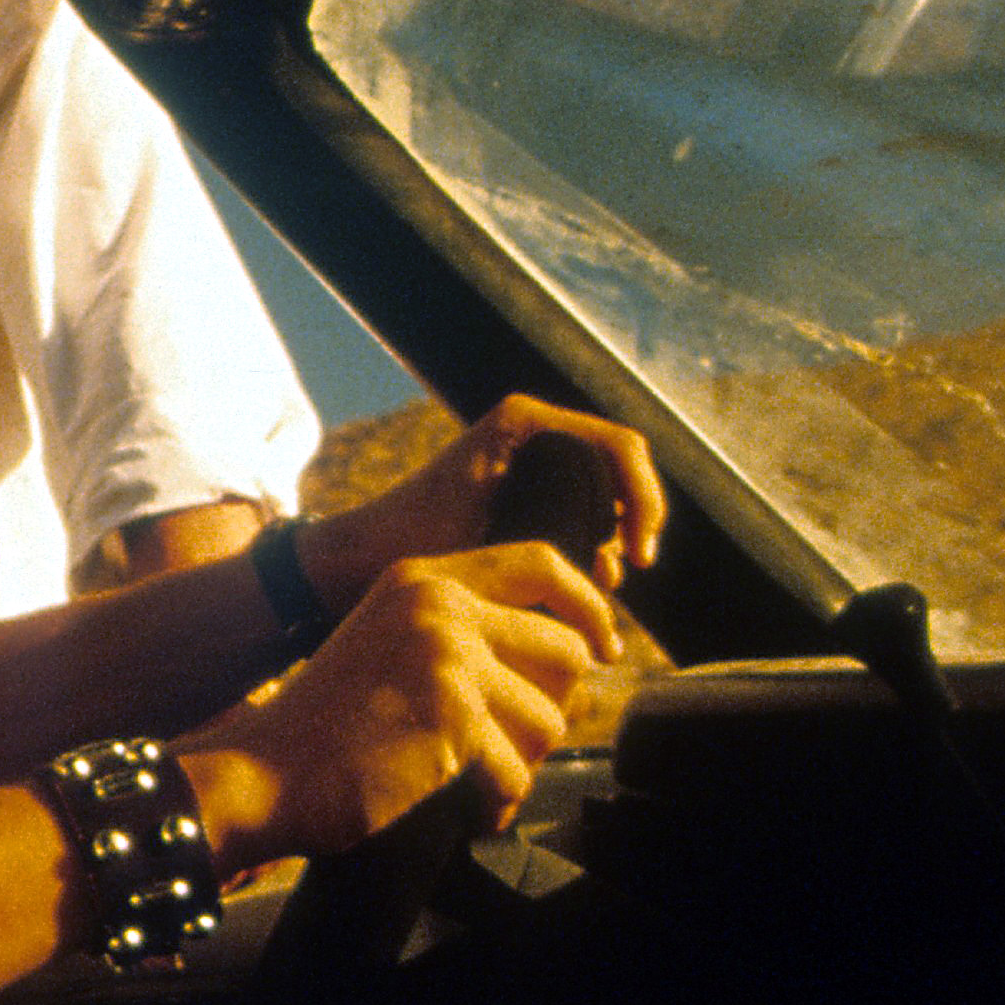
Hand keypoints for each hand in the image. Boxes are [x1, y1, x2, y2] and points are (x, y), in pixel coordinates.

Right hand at [182, 541, 619, 868]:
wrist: (262, 773)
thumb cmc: (330, 726)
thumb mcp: (392, 644)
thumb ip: (463, 631)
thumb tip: (574, 653)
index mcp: (422, 578)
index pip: (541, 563)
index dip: (587, 605)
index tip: (602, 646)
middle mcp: (436, 603)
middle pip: (566, 649)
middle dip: (548, 709)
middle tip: (505, 747)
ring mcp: (445, 656)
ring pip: (551, 718)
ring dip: (520, 763)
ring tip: (471, 779)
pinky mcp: (452, 716)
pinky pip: (518, 772)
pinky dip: (496, 805)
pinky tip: (461, 810)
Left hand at [298, 393, 664, 610]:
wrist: (358, 554)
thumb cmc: (412, 544)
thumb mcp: (488, 542)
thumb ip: (552, 547)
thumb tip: (612, 573)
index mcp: (523, 421)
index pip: (621, 446)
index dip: (646, 500)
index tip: (639, 555)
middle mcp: (530, 428)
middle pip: (620, 467)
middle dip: (633, 521)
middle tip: (622, 574)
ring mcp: (527, 455)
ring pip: (603, 489)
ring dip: (613, 535)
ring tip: (599, 582)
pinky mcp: (522, 484)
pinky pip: (580, 503)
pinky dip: (592, 539)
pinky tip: (585, 579)